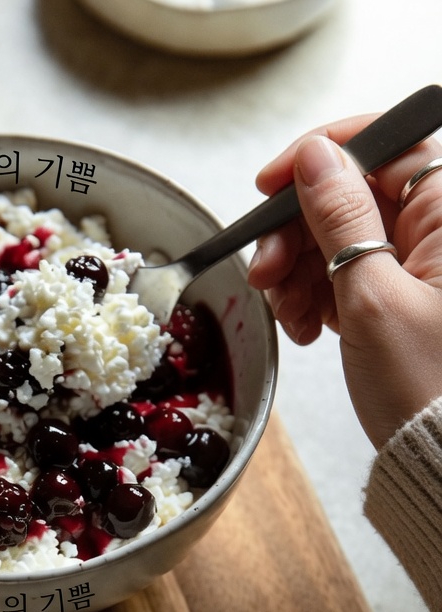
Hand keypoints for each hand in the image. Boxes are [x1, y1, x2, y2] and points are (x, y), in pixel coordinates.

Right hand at [247, 116, 441, 448]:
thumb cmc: (428, 388)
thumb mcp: (371, 296)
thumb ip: (340, 217)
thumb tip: (316, 156)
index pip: (383, 143)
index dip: (319, 157)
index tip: (269, 186)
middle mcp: (440, 231)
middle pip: (352, 194)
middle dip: (298, 230)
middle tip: (266, 274)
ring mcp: (421, 266)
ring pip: (341, 237)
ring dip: (301, 270)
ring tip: (291, 315)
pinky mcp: (404, 298)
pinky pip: (348, 276)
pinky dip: (318, 296)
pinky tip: (309, 326)